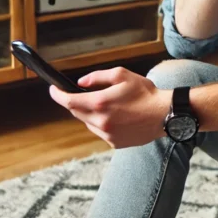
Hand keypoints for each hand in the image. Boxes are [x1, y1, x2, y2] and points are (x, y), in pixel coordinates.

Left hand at [49, 67, 170, 147]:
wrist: (164, 114)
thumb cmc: (145, 92)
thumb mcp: (122, 75)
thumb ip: (98, 77)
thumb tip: (80, 83)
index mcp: (100, 103)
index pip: (69, 101)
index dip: (57, 95)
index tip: (53, 90)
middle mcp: (101, 121)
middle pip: (76, 112)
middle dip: (77, 102)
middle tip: (87, 94)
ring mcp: (107, 134)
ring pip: (88, 123)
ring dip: (90, 113)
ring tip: (109, 106)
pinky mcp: (114, 143)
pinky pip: (100, 131)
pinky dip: (102, 123)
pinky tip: (118, 117)